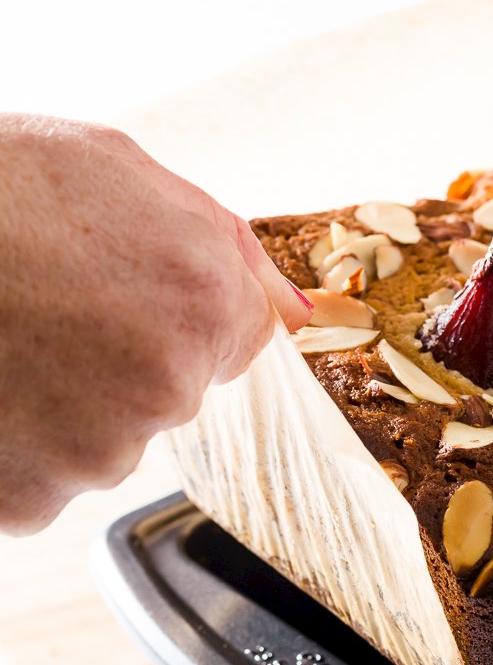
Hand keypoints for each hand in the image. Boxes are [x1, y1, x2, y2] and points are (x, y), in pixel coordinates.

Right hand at [0, 115, 311, 532]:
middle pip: (166, 392)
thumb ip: (218, 241)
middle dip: (113, 356)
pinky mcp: (26, 498)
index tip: (115, 291)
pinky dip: (9, 450)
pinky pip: (35, 482)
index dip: (172, 308)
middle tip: (35, 305)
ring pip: (99, 441)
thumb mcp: (111, 166)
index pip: (237, 336)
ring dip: (56, 406)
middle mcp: (164, 388)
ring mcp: (94, 454)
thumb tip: (291, 307)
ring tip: (1, 340)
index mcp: (202, 300)